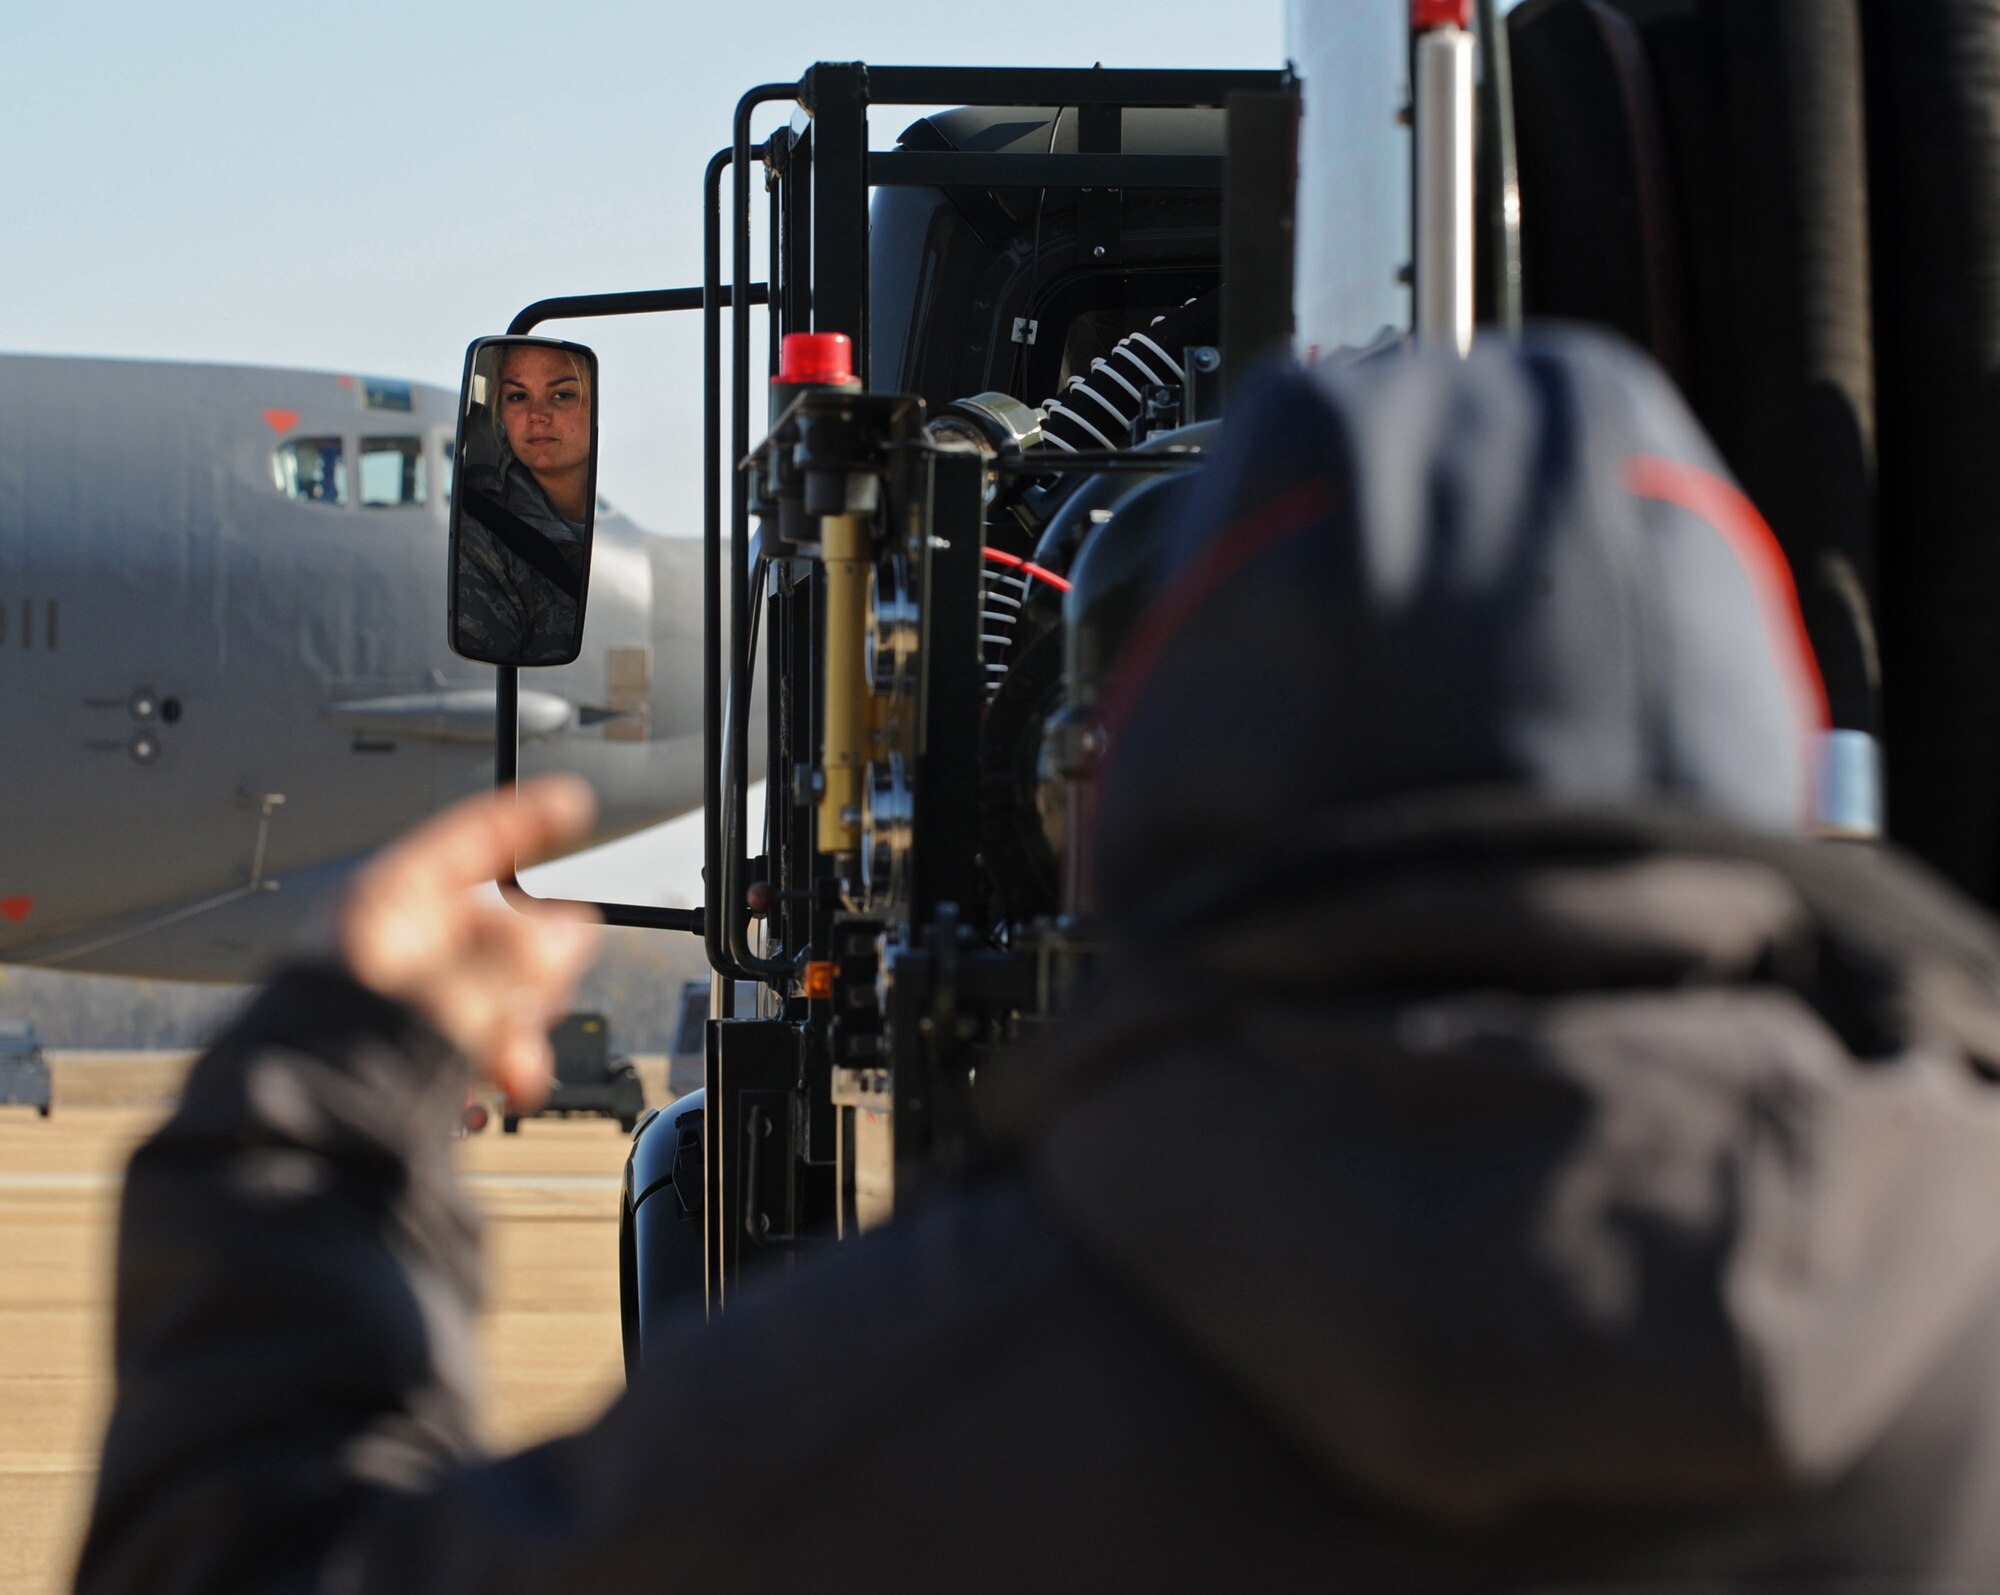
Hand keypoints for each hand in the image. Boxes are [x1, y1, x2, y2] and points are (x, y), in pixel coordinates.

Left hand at [337, 777, 601, 1108]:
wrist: (293, 1142)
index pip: (468, 839)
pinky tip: (486, 1095)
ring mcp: (388, 990)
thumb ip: (518, 959)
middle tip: (549, 1004)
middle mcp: (386, 939)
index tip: (573, 805)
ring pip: (479, 986)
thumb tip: (568, 931)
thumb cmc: (349, 1057)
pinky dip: (483, 1060)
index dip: (525, 820)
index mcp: (386, 903)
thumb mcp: (453, 997)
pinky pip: (457, 1033)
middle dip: (531, 974)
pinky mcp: (388, 1041)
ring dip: (514, 1030)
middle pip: (487, 926)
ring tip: (517, 1076)